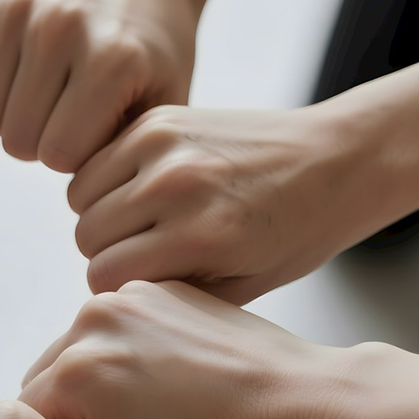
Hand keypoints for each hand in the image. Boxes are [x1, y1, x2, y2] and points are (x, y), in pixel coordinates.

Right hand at [0, 0, 201, 168]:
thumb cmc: (146, 56)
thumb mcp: (144, 116)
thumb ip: (93, 162)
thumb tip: (41, 192)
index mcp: (114, 59)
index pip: (58, 157)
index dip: (74, 154)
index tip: (93, 125)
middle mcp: (62, 25)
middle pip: (14, 138)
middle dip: (38, 137)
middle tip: (64, 106)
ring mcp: (19, 2)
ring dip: (6, 113)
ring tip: (39, 88)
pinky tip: (9, 68)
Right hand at [18, 281, 353, 418]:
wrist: (306, 407)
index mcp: (78, 371)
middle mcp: (91, 320)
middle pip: (45, 382)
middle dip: (74, 416)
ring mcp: (127, 296)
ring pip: (77, 353)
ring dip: (98, 384)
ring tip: (160, 414)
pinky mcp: (159, 289)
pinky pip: (115, 329)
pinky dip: (130, 356)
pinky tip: (176, 385)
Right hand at [68, 105, 395, 302]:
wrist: (336, 160)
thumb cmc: (297, 233)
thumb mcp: (243, 288)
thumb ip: (173, 295)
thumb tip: (112, 298)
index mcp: (200, 237)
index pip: (104, 277)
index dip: (120, 288)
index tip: (145, 283)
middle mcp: (176, 187)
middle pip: (87, 237)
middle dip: (108, 252)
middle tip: (145, 252)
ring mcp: (165, 147)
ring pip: (81, 199)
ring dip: (104, 216)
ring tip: (142, 222)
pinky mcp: (160, 120)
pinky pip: (96, 162)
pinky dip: (106, 181)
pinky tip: (141, 191)